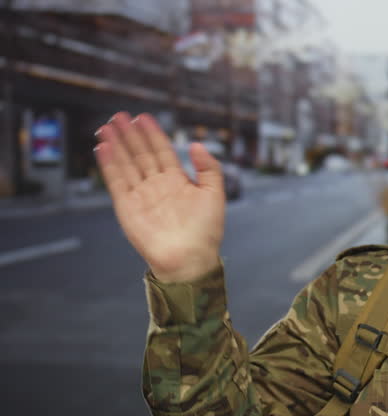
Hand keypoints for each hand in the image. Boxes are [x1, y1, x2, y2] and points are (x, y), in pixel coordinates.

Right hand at [95, 112, 224, 282]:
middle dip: (131, 135)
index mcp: (178, 181)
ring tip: (108, 126)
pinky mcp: (128, 207)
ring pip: (126, 164)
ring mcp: (141, 195)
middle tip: (120, 116)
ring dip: (117, 145)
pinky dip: (110, 165)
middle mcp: (158, 186)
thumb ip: (209, 167)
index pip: (162, 151)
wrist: (190, 258)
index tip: (144, 117)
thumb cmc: (206, 231)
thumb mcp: (215, 194)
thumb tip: (196, 144)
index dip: (153, 134)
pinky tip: (104, 148)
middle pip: (141, 154)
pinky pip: (117, 182)